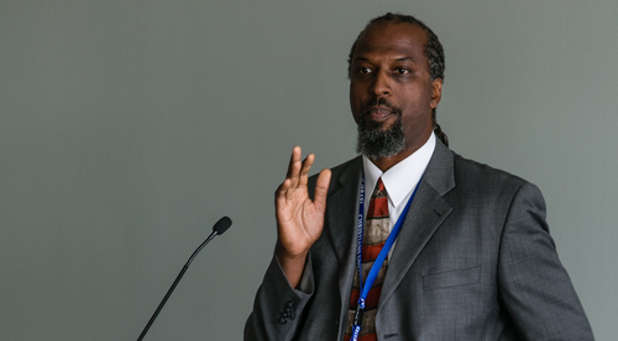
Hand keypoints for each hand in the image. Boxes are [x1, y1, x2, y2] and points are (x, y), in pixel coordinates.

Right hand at [275, 146, 330, 285]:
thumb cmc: (307, 228)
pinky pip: (280, 198)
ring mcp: (286, 202)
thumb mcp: (319, 206)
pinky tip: (287, 182)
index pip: (303, 175)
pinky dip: (283, 189)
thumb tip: (326, 171)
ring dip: (290, 173)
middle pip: (293, 175)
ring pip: (286, 183)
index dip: (306, 165)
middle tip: (297, 149)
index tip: (311, 155)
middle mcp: (293, 195)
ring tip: (295, 162)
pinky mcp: (281, 211)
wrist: (300, 246)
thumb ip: (321, 189)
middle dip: (295, 162)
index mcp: (302, 193)